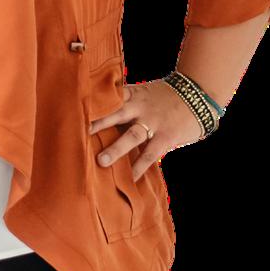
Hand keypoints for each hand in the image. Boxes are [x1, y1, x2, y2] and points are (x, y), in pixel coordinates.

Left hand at [88, 78, 206, 180]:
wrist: (199, 94)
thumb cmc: (166, 96)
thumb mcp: (144, 92)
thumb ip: (125, 101)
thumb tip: (99, 114)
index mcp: (132, 95)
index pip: (107, 99)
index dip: (90, 105)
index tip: (70, 111)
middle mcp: (139, 107)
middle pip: (114, 115)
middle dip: (96, 125)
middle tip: (77, 135)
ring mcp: (153, 122)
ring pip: (131, 135)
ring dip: (116, 149)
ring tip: (100, 161)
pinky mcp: (166, 136)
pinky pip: (150, 153)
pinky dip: (140, 166)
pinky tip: (131, 178)